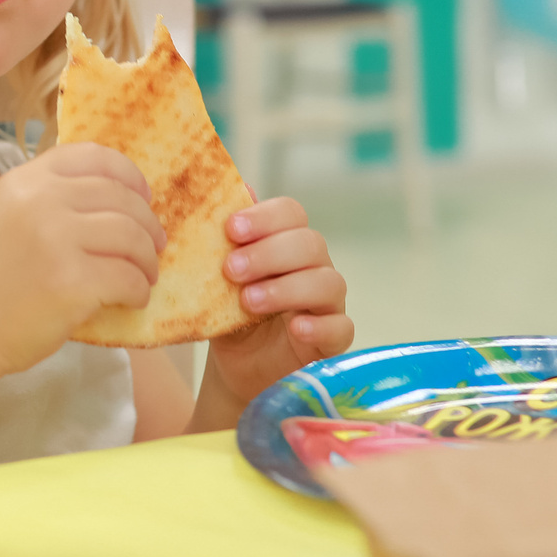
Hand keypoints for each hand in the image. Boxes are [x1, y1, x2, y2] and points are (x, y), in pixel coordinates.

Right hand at [0, 144, 164, 402]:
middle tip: (153, 246)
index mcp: (23, 181)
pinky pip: (127, 278)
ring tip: (145, 276)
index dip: (128, 174)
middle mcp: (41, 201)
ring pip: (131, 236)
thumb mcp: (4, 217)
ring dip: (146, 259)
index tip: (143, 196)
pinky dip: (138, 290)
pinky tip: (131, 299)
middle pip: (120, 198)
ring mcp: (58, 240)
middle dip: (147, 223)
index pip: (92, 156)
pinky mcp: (73, 283)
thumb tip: (114, 200)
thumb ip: (46, 200)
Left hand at [192, 195, 351, 428]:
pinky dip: (319, 326)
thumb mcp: (216, 279)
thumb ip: (222, 241)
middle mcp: (314, 267)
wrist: (235, 366)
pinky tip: (295, 327)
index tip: (231, 229)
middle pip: (310, 244)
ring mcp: (328, 303)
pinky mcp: (333, 340)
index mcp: (287, 243)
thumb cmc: (230, 313)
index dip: (265, 217)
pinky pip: (340, 328)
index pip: (291, 213)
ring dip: (287, 288)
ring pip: (328, 283)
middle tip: (231, 270)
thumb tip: (230, 190)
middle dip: (269, 253)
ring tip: (249, 301)